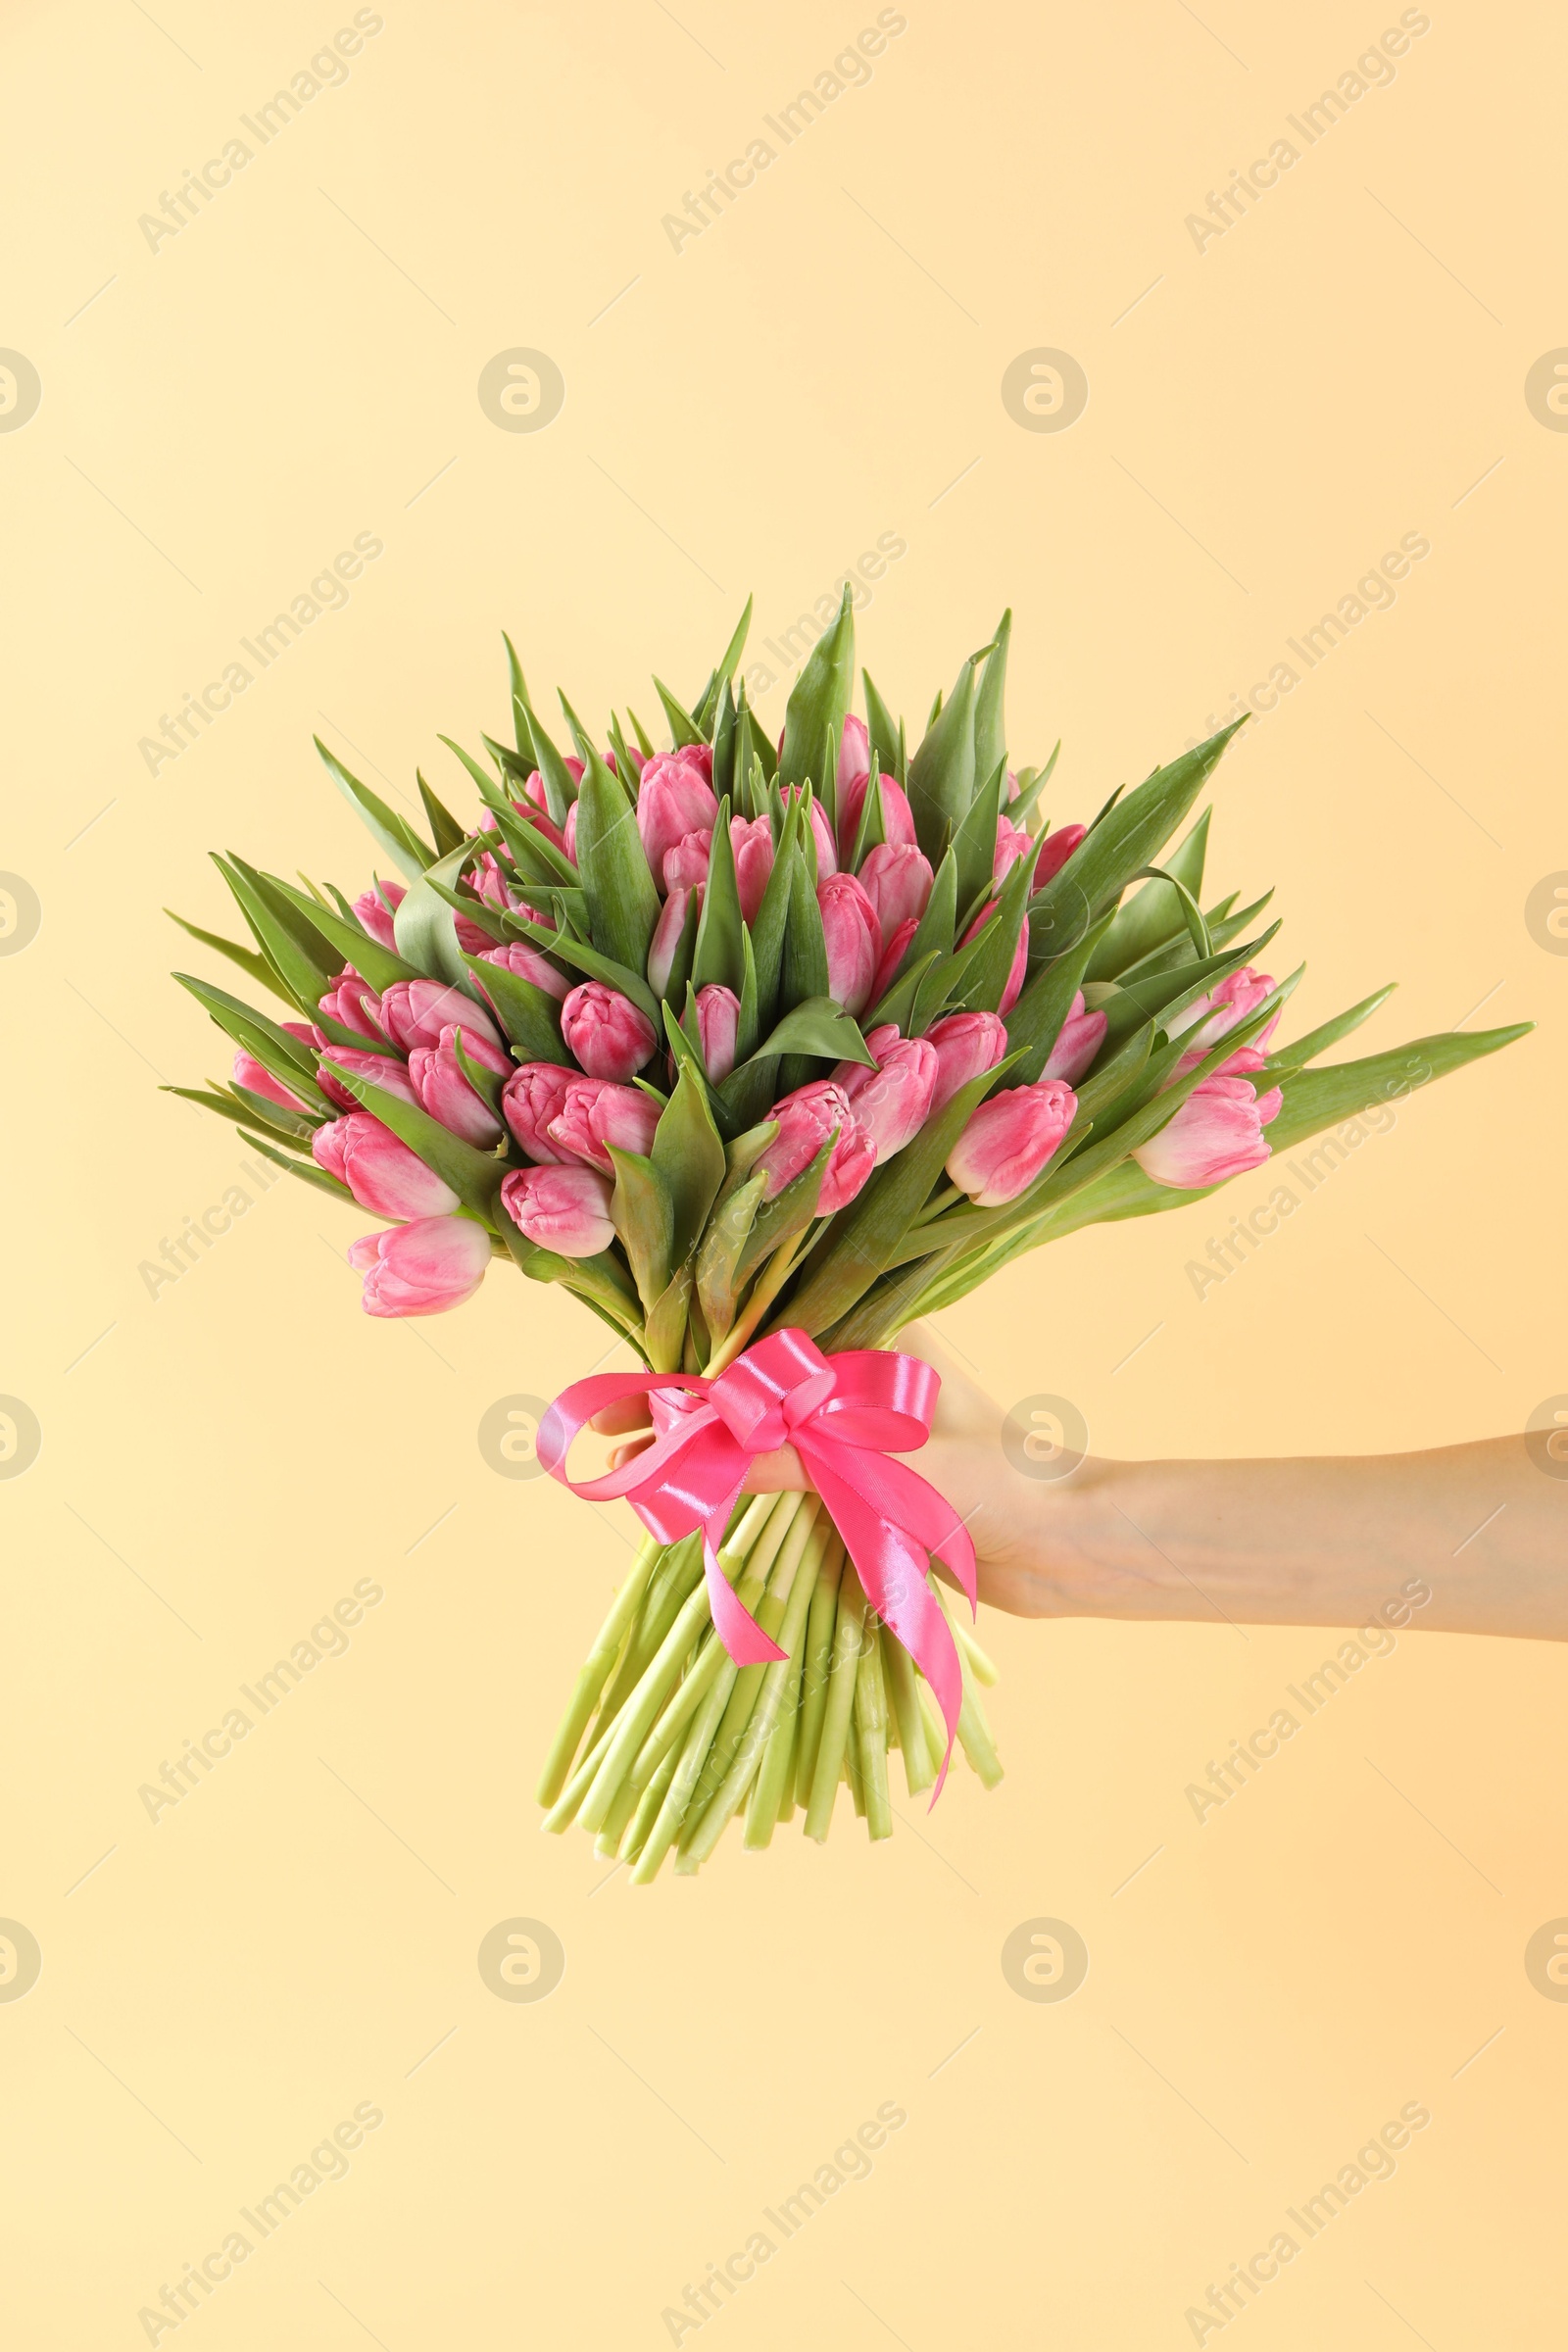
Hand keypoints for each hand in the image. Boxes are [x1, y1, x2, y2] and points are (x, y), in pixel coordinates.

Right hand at [589, 1321, 1056, 1617]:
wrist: (1075, 1548)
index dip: (688, 1375)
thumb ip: (789, 1459)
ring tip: (643, 1483)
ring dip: (714, 1463)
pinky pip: (796, 1485)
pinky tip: (703, 1510)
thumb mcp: (884, 1467)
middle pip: (755, 1392)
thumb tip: (693, 1456)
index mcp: (874, 1334)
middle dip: (686, 1421)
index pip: (759, 1342)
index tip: (629, 1405)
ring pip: (770, 1440)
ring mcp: (865, 1433)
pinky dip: (753, 1498)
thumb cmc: (1000, 1483)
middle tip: (614, 1451)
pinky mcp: (872, 1487)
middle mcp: (863, 1375)